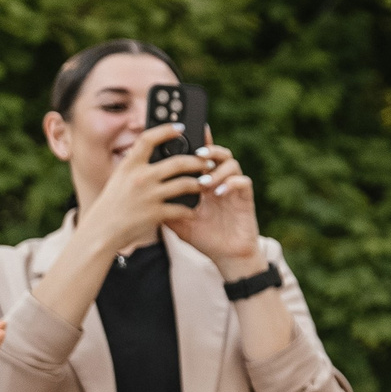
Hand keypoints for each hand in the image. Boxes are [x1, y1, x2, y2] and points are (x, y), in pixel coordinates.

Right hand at [73, 124, 208, 252]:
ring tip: (206, 183)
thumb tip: (153, 149)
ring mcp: (149, 196)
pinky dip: (190, 209)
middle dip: (197, 162)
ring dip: (199, 183)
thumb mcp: (120, 178)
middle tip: (207, 163)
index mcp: (129, 166)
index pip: (148, 139)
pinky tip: (193, 210)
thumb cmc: (113, 203)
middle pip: (178, 162)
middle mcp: (140, 178)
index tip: (180, 128)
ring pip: (185, 184)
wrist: (102, 230)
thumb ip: (136, 165)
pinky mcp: (155, 214)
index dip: (166, 130)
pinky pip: (181, 209)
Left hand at [167, 140, 268, 272]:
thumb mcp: (179, 223)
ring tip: (205, 181)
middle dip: (209, 149)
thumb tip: (144, 196)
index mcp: (205, 184)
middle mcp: (221, 182)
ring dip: (217, 169)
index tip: (185, 134)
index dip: (197, 143)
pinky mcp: (245, 199)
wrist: (227, 258)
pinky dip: (231, 183)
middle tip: (198, 153)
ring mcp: (234, 190)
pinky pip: (243, 181)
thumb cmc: (205, 239)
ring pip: (232, 164)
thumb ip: (166, 207)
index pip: (202, 158)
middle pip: (219, 154)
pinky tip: (218, 192)